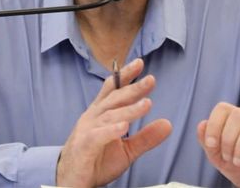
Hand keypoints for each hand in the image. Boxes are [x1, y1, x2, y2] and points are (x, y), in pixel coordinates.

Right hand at [56, 58, 171, 186]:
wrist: (70, 181)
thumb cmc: (96, 161)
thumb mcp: (126, 150)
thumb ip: (145, 137)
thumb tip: (168, 124)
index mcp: (101, 114)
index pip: (113, 90)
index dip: (125, 76)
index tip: (140, 63)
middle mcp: (93, 118)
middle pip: (114, 99)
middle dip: (132, 88)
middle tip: (151, 80)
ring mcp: (86, 131)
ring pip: (109, 116)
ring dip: (128, 110)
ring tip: (147, 104)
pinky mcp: (83, 147)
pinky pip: (97, 136)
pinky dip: (110, 131)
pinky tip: (124, 126)